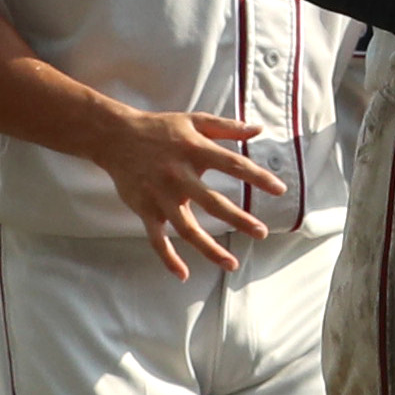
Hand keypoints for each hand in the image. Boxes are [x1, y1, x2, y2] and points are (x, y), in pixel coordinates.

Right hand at [100, 102, 282, 274]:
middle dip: (239, 219)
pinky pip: (157, 239)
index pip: (233, 164)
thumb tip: (259, 130)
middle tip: (261, 233)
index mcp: (195, 150)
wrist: (114, 137)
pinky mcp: (145, 209)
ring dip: (209, 249)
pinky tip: (184, 274)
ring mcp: (161, 195)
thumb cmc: (159, 128)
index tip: (280, 190)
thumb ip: (227, 127)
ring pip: (187, 228)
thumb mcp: (194, 120)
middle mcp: (179, 175)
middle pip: (213, 202)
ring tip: (232, 263)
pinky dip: (169, 258)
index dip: (258, 177)